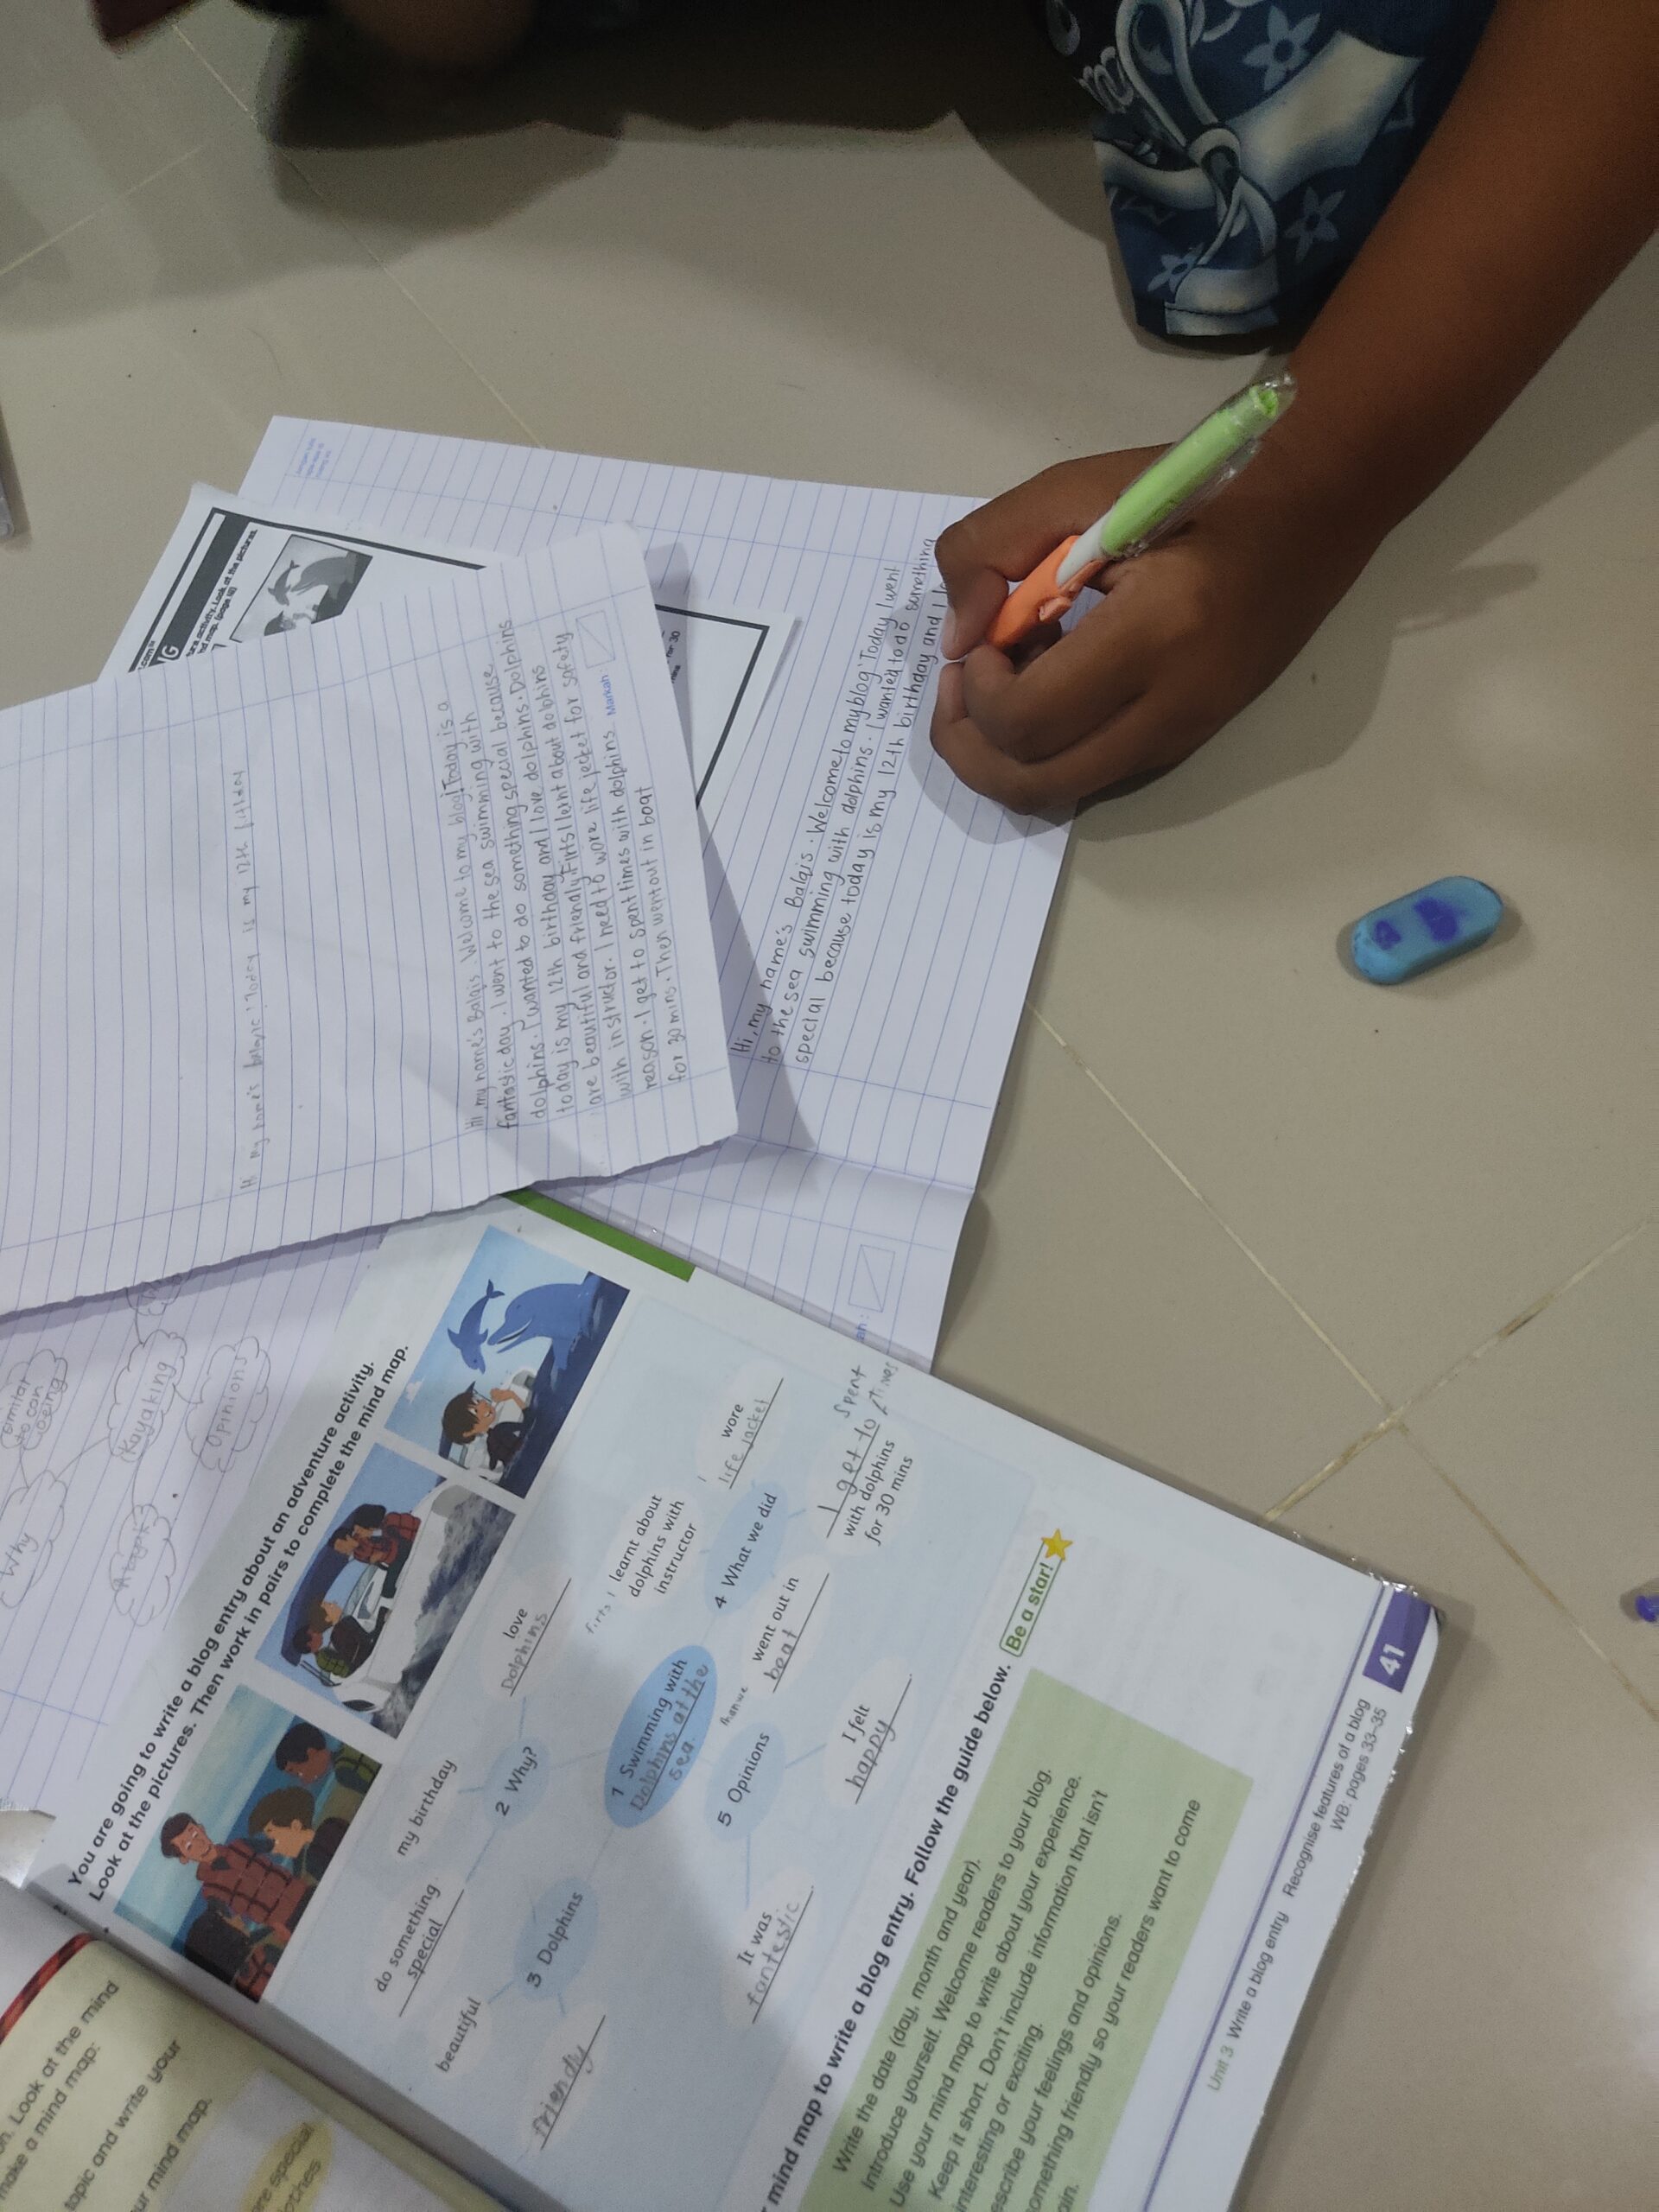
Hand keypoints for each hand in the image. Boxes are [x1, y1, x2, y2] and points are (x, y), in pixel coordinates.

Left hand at [931, 447, 1378, 809]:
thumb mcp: (1081, 485)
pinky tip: (1047, 682)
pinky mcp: (1189, 738)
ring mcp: (1186, 732)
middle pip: (1035, 785)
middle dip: (970, 746)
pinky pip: (1093, 770)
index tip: (974, 639)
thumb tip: (955, 635)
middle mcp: (1175, 704)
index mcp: (1156, 631)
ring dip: (1005, 752)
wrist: (1318, 507)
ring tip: (998, 680)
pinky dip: (1047, 746)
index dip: (977, 692)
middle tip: (958, 681)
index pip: (1031, 718)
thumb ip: (992, 545)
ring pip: (1061, 791)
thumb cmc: (1200, 488)